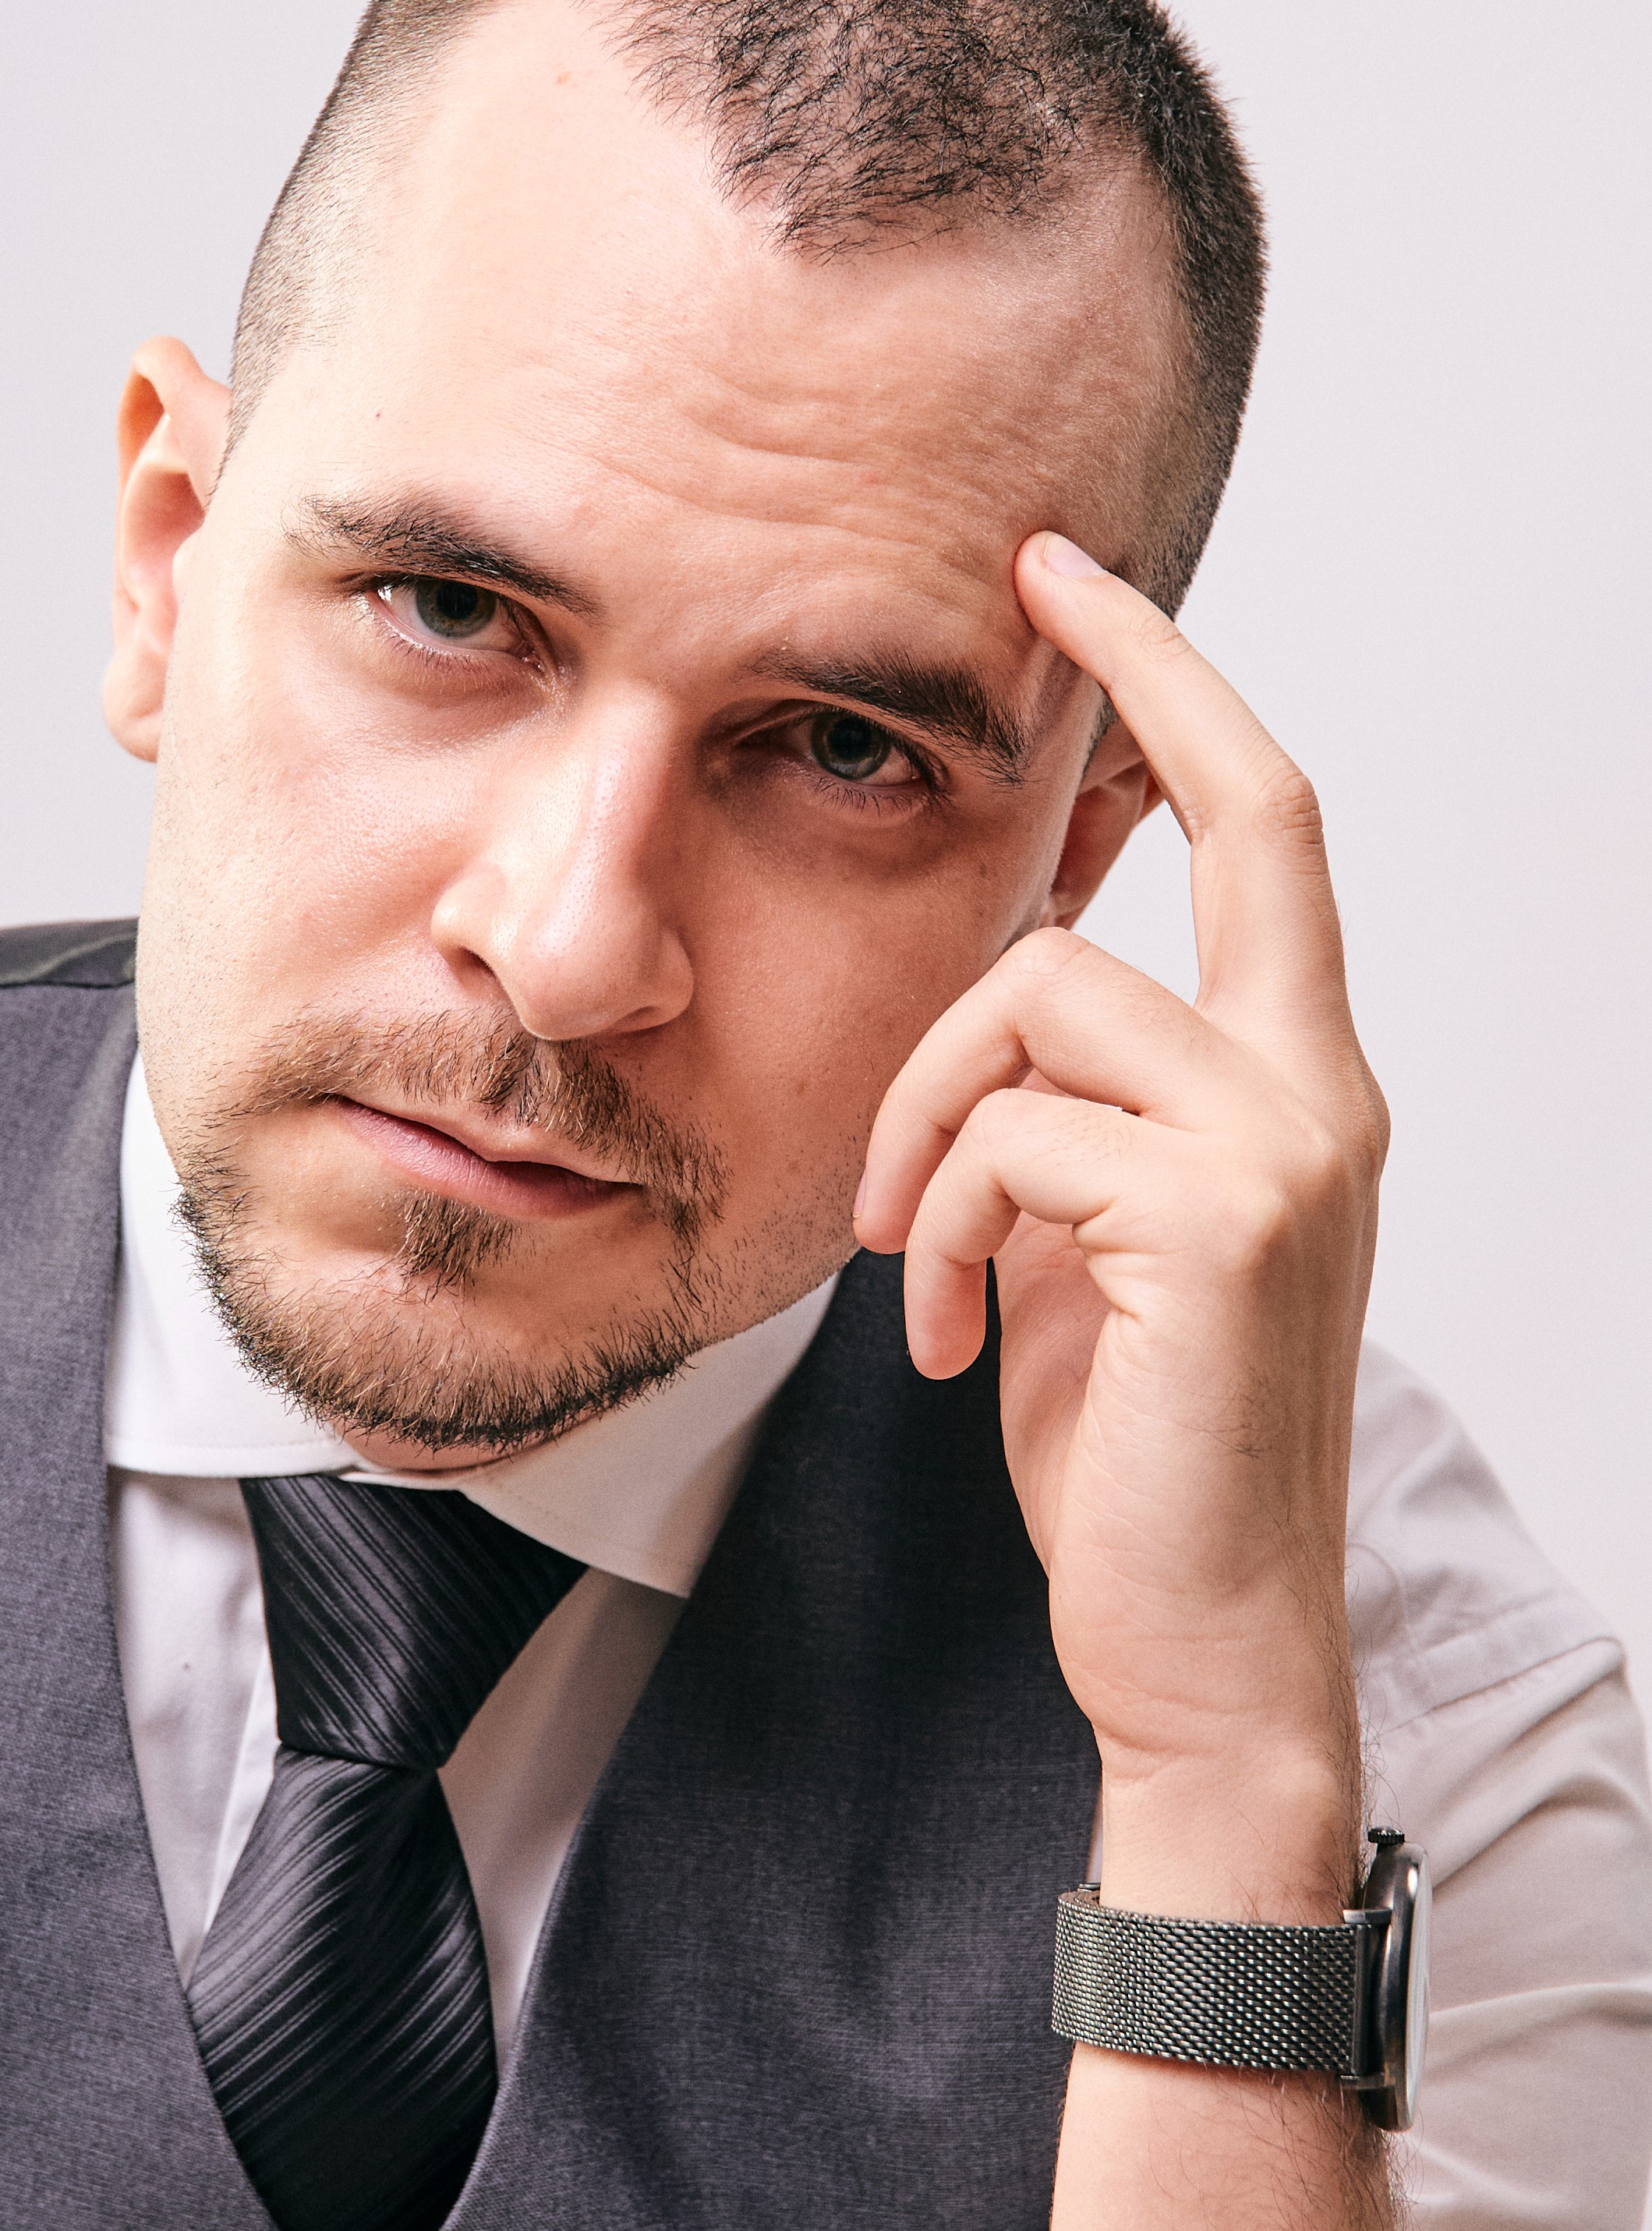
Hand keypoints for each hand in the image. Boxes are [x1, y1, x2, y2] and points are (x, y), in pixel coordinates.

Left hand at [853, 534, 1388, 1919]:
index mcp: (1292, 1085)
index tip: (1085, 586)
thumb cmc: (1138, 1446)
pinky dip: (939, 1222)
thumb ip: (1072, 1113)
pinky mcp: (1217, 1223)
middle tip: (1034, 586)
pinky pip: (1006, 1132)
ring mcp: (1285, 1148)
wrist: (1201, 1645)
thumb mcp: (1094, 1242)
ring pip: (1044, 994)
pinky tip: (949, 1334)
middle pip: (1249, 814)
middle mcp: (1319, 1090)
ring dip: (926, 1115)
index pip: (1269, 833)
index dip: (1184, 694)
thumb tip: (997, 1008)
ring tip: (912, 1251)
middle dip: (1141, 676)